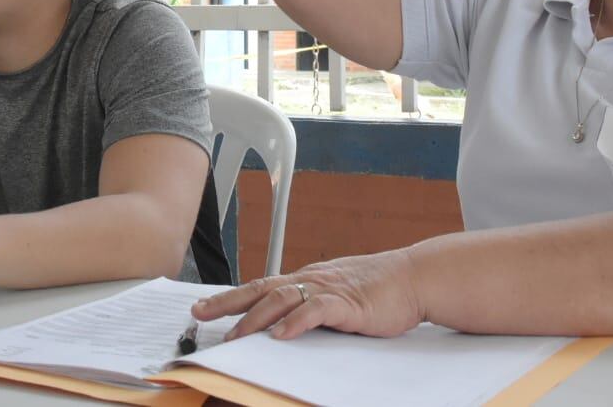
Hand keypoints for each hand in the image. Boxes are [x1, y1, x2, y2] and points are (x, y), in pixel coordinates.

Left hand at [192, 249, 424, 340]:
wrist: (413, 277)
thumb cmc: (376, 289)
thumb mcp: (335, 295)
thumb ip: (310, 306)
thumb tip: (281, 326)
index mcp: (306, 279)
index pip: (260, 286)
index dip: (230, 297)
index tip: (201, 307)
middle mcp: (311, 280)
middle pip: (260, 289)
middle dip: (227, 303)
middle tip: (200, 314)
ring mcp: (328, 289)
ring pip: (283, 299)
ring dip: (256, 318)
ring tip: (235, 335)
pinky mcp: (348, 303)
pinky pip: (317, 310)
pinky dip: (297, 322)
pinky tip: (282, 334)